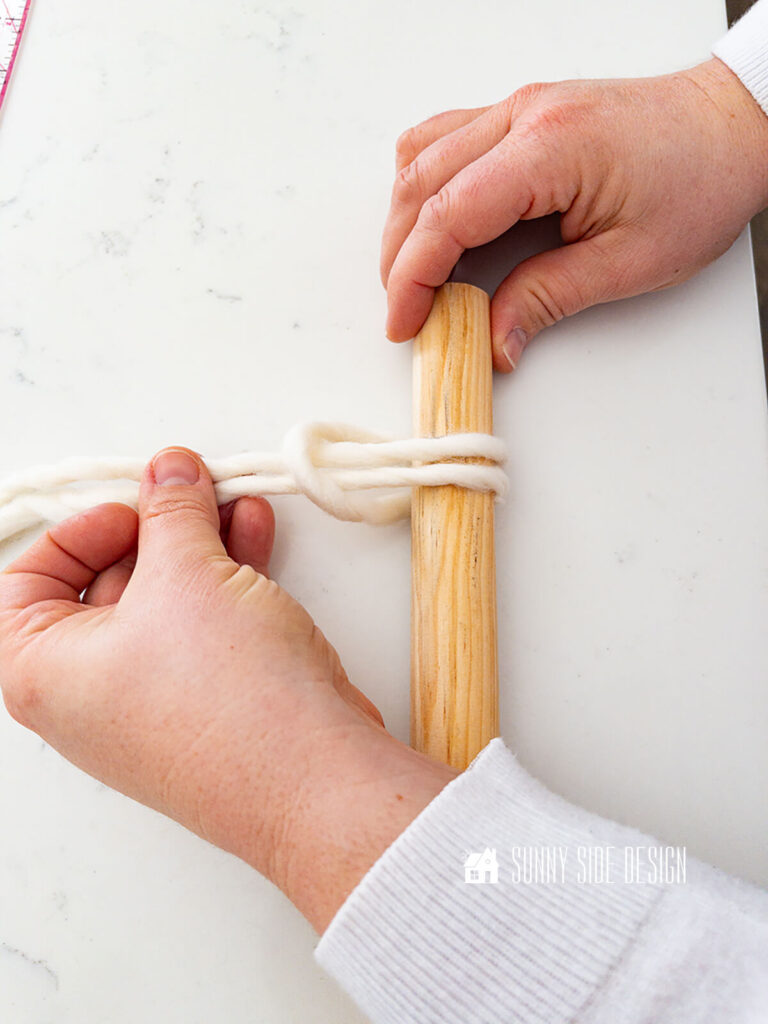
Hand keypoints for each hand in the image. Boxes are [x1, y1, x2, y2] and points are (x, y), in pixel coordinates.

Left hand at [0, 448, 454, 931]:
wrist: (313, 776)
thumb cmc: (227, 700)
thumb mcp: (187, 572)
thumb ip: (171, 509)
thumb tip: (168, 472)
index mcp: (44, 671)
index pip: (28, 579)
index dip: (80, 529)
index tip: (133, 505)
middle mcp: (89, 696)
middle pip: (105, 585)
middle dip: (156, 527)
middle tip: (190, 489)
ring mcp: (150, 705)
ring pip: (164, 603)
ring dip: (200, 546)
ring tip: (236, 503)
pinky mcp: (207, 706)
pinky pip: (203, 629)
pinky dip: (226, 582)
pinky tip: (256, 540)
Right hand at [382, 57, 767, 369]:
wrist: (734, 127)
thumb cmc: (701, 182)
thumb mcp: (630, 262)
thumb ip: (549, 299)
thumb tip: (492, 340)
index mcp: (550, 148)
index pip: (447, 213)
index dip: (413, 276)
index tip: (404, 322)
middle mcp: (524, 115)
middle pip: (420, 183)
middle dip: (399, 256)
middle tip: (406, 312)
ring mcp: (519, 106)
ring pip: (421, 155)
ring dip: (404, 219)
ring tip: (414, 276)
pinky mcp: (523, 112)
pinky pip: (445, 139)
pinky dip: (424, 185)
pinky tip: (432, 222)